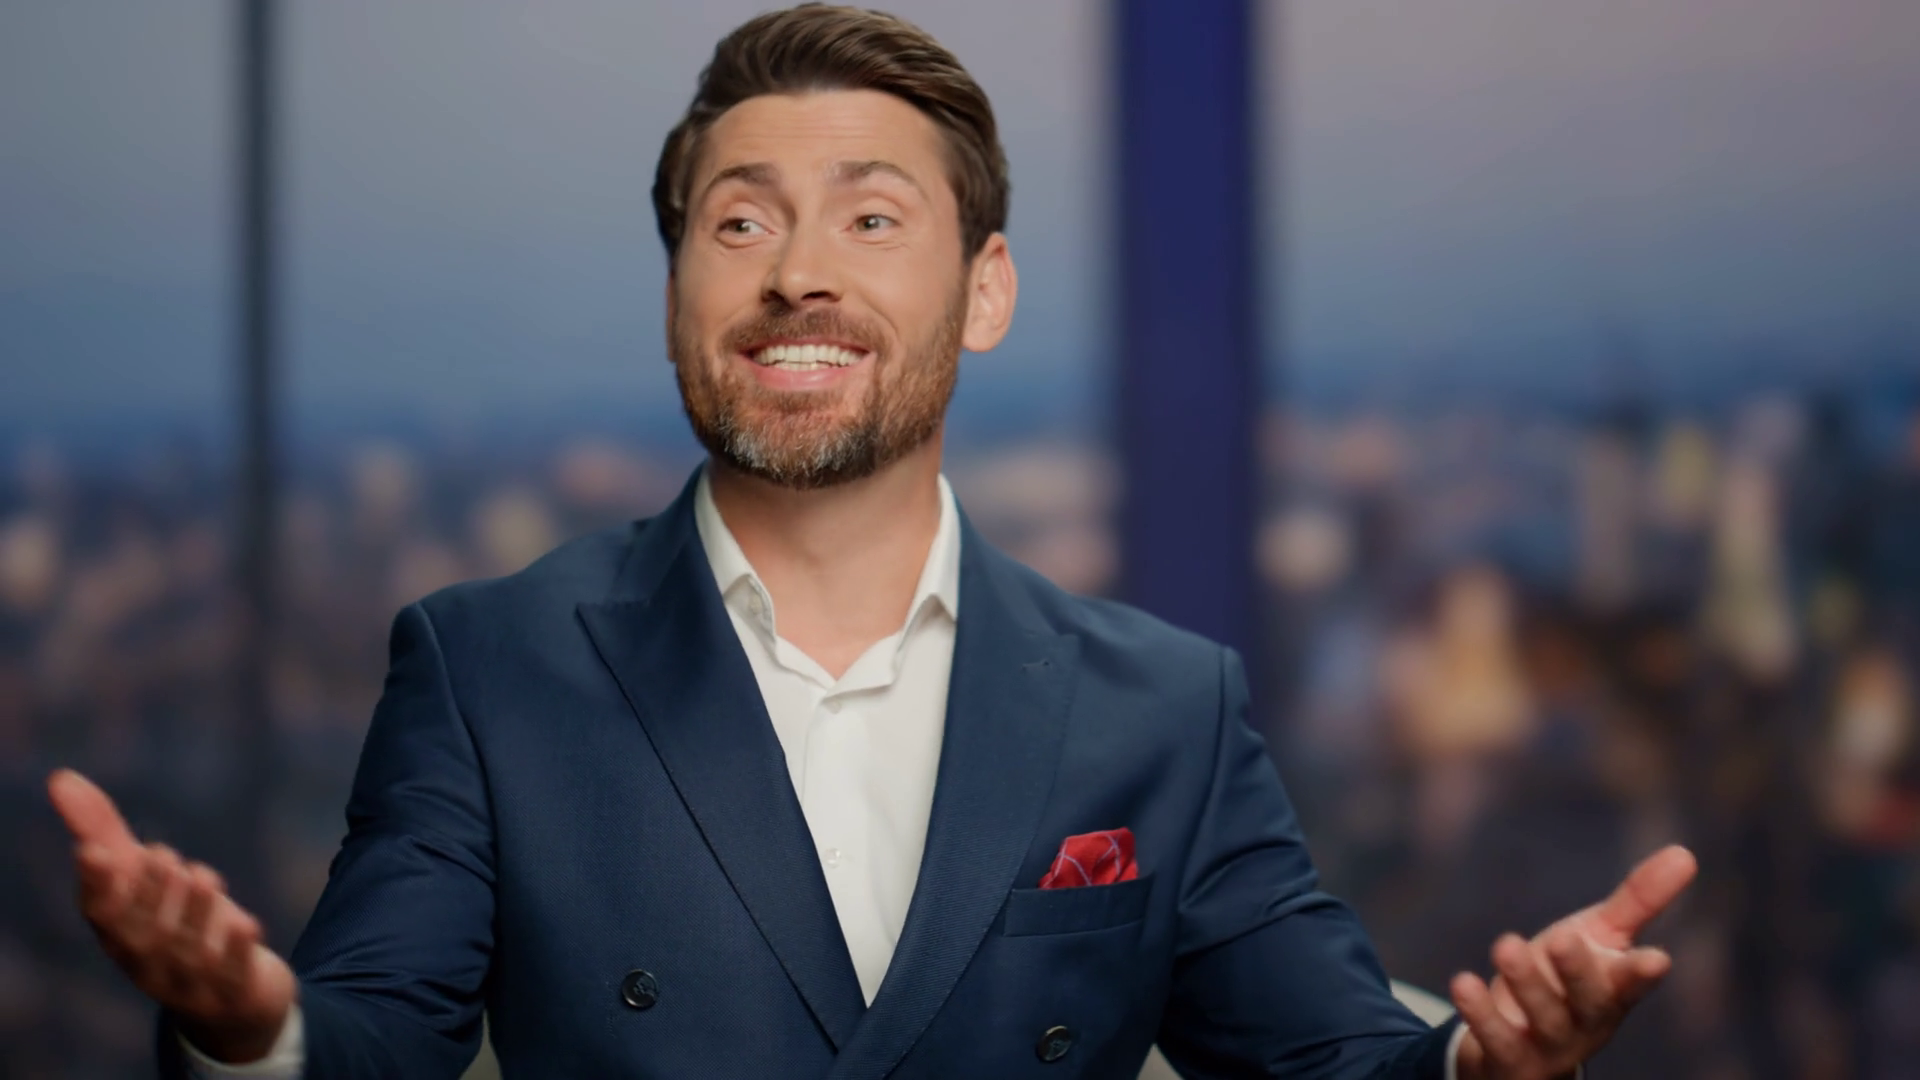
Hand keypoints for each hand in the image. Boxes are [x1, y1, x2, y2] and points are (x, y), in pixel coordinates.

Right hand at [47, 768, 296, 1063]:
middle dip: (149, 894)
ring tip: (202, 875)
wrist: (232, 994)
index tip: (92, 850)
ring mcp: (191, 983)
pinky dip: (237, 952)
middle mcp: (149, 963)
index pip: (100, 914)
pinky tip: (247, 924)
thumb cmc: (174, 921)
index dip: (95, 884)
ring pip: (187, 954)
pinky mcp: (235, 991)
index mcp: (121, 935)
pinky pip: (233, 977)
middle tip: (162, 854)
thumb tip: (60, 778)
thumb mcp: (142, 876)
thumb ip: (101, 830)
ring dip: (193, 914)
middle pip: (141, 934)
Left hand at [1451, 845, 1697, 1079]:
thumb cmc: (1568, 980)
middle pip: (1589, 1000)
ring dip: (1526, 983)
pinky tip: (1462, 982)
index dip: (1642, 973)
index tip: (1656, 959)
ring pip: (1543, 1017)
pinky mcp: (1509, 1059)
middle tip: (1562, 939)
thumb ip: (1640, 900)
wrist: (1520, 1045)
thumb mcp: (1601, 937)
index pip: (1632, 982)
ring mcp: (1550, 1044)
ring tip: (1506, 945)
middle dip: (1578, 971)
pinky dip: (1480, 1013)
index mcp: (1614, 989)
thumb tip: (1686, 853)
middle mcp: (1587, 1021)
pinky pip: (1496, 1040)